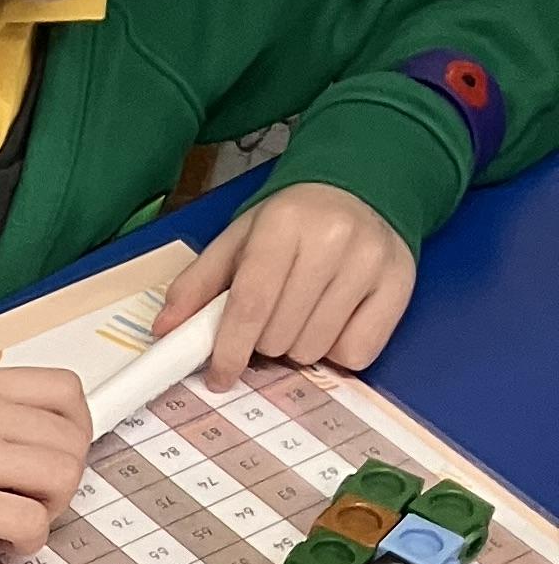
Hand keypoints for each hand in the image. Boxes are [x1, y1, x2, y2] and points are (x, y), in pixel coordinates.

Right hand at [0, 366, 91, 555]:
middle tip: (42, 497)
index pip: (63, 391)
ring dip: (53, 507)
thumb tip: (17, 438)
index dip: (78, 427)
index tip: (64, 451)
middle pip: (70, 439)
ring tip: (26, 520)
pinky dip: (31, 539)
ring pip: (60, 476)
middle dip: (67, 476)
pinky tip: (12, 545)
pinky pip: (27, 520)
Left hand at [156, 182, 414, 384]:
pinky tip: (335, 320)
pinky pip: (357, 354)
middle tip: (272, 320)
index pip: (251, 305)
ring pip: (316, 349)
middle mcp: (333, 239)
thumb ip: (197, 285)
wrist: (364, 187)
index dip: (230, 350)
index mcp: (284, 225)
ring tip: (303, 316)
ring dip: (299, 347)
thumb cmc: (293, 223)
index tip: (221, 376)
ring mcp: (371, 261)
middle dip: (265, 342)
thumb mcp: (238, 240)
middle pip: (280, 336)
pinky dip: (338, 350)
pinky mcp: (401, 283)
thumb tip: (163, 331)